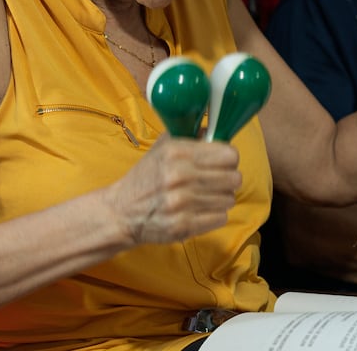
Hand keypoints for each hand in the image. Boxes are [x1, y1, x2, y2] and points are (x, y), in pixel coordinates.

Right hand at [103, 135, 241, 246]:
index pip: (230, 155)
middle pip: (234, 178)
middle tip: (215, 181)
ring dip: (220, 198)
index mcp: (177, 153)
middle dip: (227, 179)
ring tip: (203, 196)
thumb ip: (190, 137)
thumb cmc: (145, 178)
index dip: (229, 159)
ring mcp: (182, 203)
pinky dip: (213, 215)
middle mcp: (181, 176)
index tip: (221, 163)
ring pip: (229, 199)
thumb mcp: (162, 149)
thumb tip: (215, 130)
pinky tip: (198, 210)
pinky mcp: (183, 226)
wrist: (121, 212)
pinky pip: (221, 217)